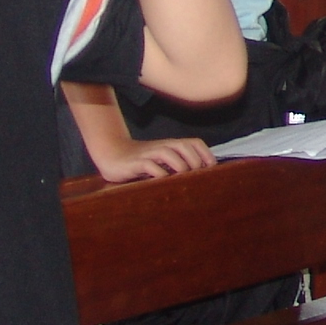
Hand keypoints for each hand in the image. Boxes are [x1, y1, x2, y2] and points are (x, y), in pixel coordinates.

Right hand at [90, 133, 214, 181]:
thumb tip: (200, 177)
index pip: (194, 143)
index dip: (206, 154)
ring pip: (169, 154)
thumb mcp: (162, 159)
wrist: (112, 153)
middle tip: (198, 177)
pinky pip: (150, 166)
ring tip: (184, 179)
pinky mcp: (136, 163)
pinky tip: (164, 182)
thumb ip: (178, 163)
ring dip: (180, 166)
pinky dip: (160, 173)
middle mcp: (162, 146)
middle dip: (195, 161)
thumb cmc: (142, 160)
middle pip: (185, 147)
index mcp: (171, 144)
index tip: (213, 168)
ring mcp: (149, 153)